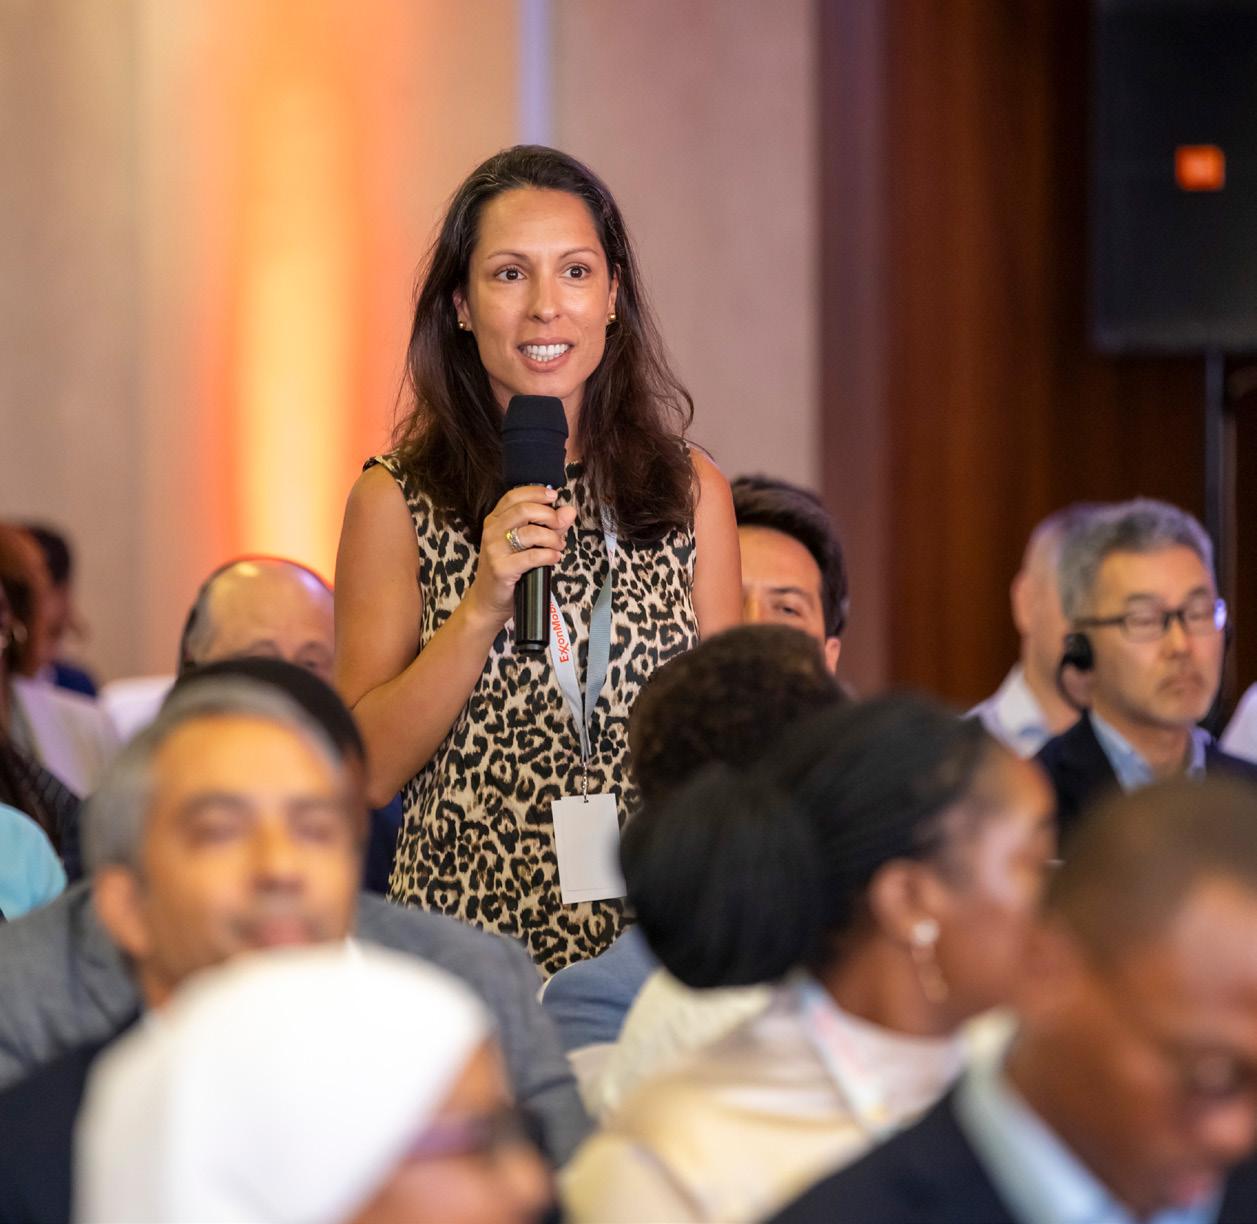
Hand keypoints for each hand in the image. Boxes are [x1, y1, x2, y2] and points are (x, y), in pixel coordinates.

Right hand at [465, 486, 576, 629]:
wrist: (488, 600)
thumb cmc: (508, 569)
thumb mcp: (526, 544)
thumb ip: (548, 526)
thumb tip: (569, 510)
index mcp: (495, 521)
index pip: (514, 496)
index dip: (536, 492)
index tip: (554, 496)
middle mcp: (492, 531)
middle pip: (524, 510)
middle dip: (549, 516)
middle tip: (561, 525)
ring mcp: (495, 550)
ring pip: (530, 533)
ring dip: (552, 538)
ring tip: (558, 546)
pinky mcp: (502, 568)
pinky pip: (532, 556)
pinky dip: (549, 555)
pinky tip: (554, 557)